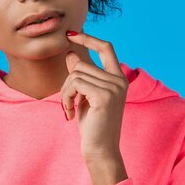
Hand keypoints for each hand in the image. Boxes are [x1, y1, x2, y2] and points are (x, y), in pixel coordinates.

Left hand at [61, 30, 128, 160]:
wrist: (101, 151)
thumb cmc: (93, 126)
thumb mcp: (85, 97)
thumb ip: (81, 76)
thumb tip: (70, 54)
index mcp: (119, 78)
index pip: (106, 47)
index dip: (88, 38)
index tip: (71, 34)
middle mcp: (119, 80)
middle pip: (82, 64)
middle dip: (67, 83)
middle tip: (67, 103)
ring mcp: (113, 87)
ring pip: (76, 74)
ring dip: (65, 92)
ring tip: (69, 110)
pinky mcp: (104, 96)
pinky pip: (75, 84)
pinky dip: (66, 98)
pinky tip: (69, 113)